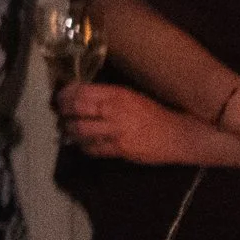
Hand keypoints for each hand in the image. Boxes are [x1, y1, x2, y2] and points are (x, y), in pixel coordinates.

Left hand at [59, 82, 225, 165]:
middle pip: (78, 109)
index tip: (60, 97)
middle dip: (64, 112)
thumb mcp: (132, 97)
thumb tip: (83, 97)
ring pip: (81, 129)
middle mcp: (114, 109)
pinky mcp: (120, 148)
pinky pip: (93, 148)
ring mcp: (117, 130)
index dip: (66, 94)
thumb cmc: (156, 113)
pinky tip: (83, 144)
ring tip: (68, 129)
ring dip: (70, 130)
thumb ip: (108, 97)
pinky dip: (84, 146)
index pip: (82, 91)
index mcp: (118, 94)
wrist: (179, 134)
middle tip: (61, 114)